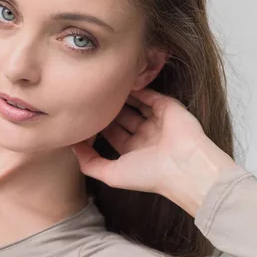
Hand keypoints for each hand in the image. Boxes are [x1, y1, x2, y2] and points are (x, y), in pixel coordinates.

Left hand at [70, 87, 236, 214]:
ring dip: (120, 96)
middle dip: (108, 109)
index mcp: (133, 152)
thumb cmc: (149, 174)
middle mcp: (145, 136)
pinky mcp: (167, 106)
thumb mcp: (111, 174)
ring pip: (134, 104)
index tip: (83, 114)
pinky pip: (149, 94)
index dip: (98, 125)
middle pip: (122, 117)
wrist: (184, 166)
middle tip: (90, 96)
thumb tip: (72, 147)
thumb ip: (90, 163)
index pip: (113, 134)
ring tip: (102, 85)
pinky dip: (137, 88)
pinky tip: (121, 82)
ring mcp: (156, 120)